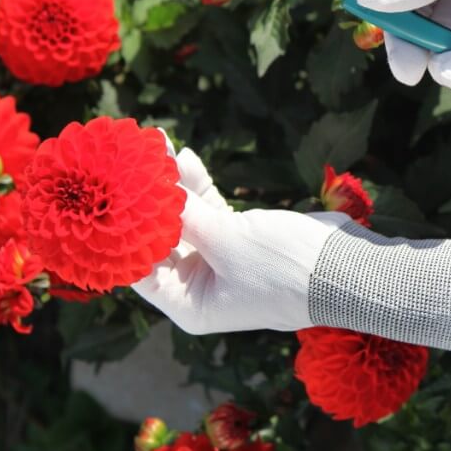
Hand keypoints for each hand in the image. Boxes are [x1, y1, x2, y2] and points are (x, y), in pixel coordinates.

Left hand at [132, 145, 350, 334]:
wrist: (346, 267)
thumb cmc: (284, 269)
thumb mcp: (227, 240)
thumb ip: (185, 213)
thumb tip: (147, 188)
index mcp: (189, 304)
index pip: (138, 269)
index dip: (119, 232)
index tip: (104, 194)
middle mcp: (199, 285)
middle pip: (159, 238)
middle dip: (144, 200)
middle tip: (127, 161)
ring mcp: (219, 259)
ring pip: (184, 217)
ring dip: (171, 185)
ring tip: (154, 146)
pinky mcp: (238, 236)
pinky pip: (207, 208)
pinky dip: (197, 185)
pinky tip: (185, 157)